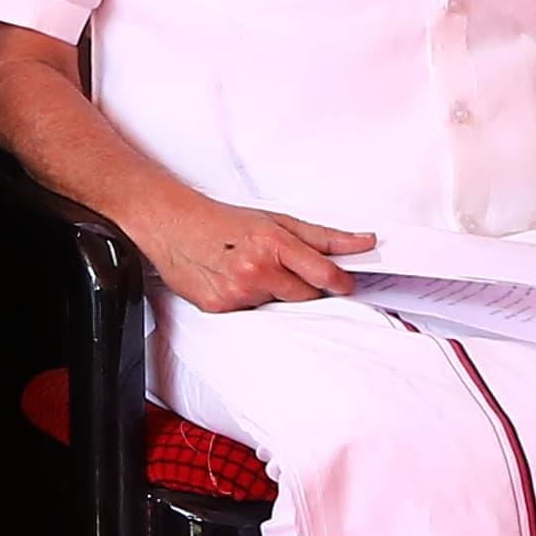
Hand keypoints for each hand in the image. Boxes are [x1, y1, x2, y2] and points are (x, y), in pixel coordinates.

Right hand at [128, 184, 370, 317]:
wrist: (171, 225)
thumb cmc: (222, 222)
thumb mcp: (276, 220)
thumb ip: (324, 236)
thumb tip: (364, 242)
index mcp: (274, 244)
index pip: (324, 274)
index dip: (340, 282)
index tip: (344, 284)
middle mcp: (256, 270)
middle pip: (305, 295)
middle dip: (300, 285)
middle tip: (279, 267)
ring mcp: (238, 292)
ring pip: (277, 306)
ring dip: (271, 293)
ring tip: (249, 270)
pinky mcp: (220, 308)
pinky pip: (251, 314)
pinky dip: (247, 301)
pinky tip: (233, 281)